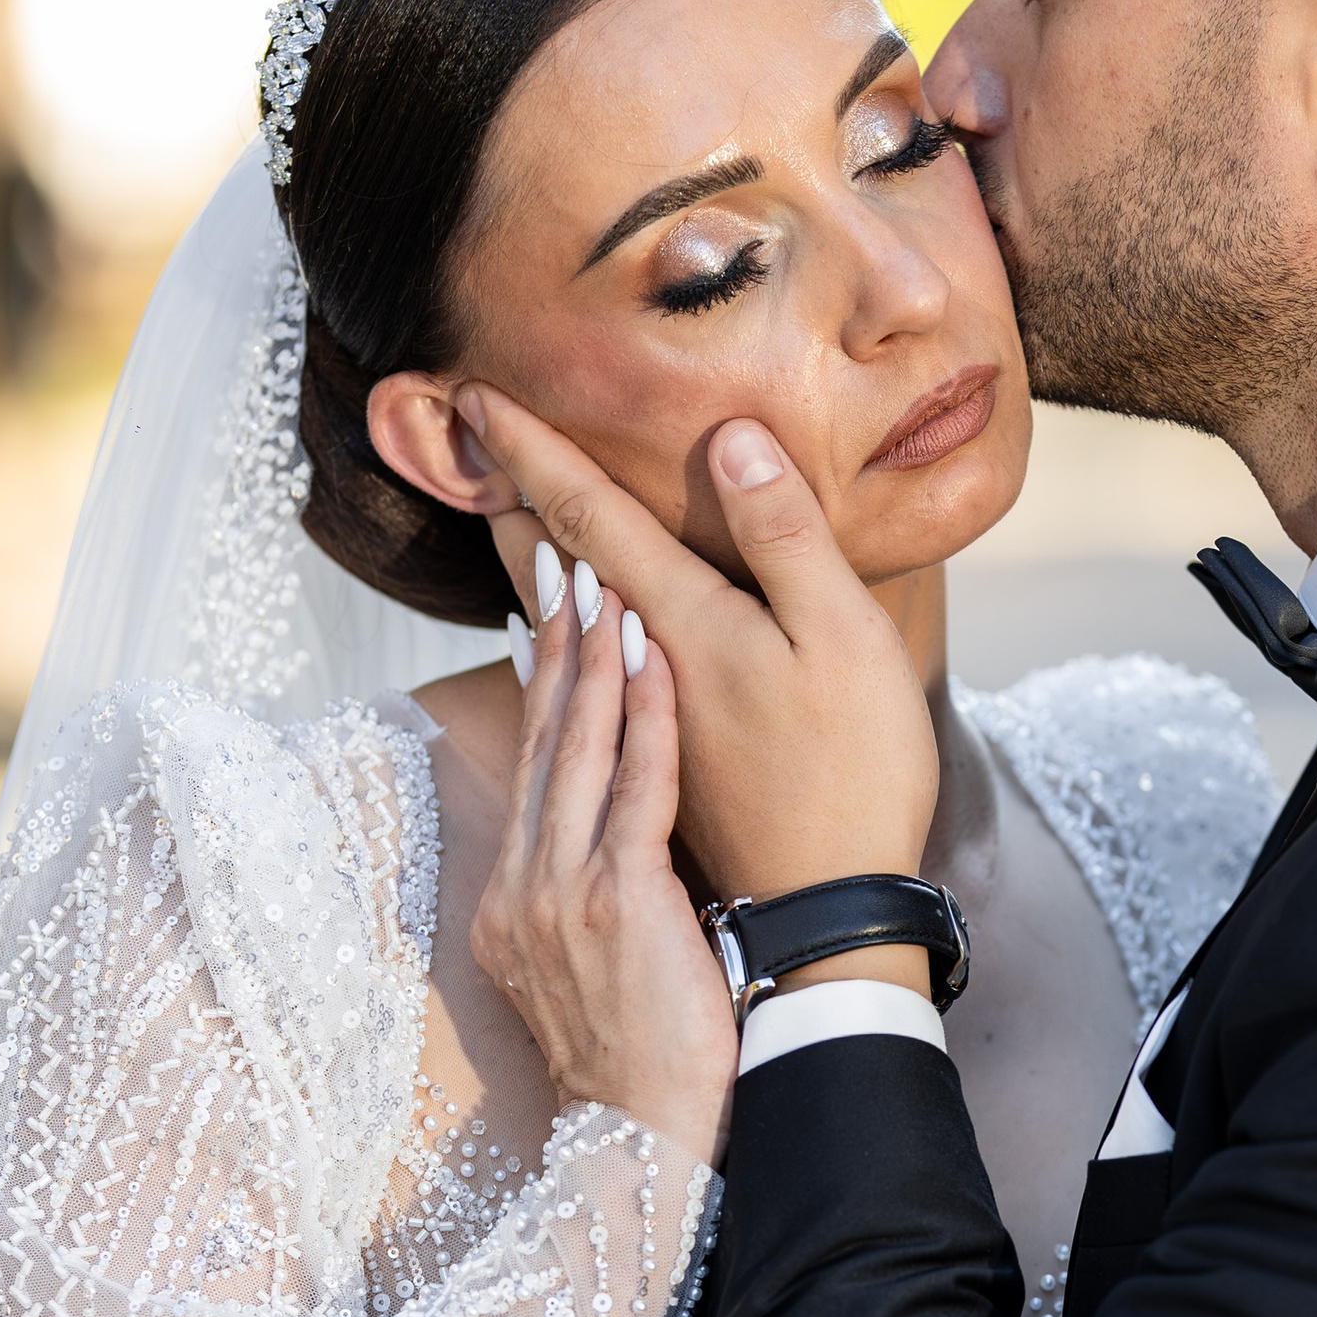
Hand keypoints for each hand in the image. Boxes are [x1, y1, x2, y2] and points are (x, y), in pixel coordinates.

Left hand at [454, 390, 939, 907]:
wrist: (830, 921)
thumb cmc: (855, 774)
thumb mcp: (842, 638)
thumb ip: (785, 538)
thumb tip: (729, 439)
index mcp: (679, 629)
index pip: (587, 519)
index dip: (532, 452)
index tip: (473, 394)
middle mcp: (640, 679)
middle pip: (556, 576)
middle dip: (511, 503)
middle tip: (461, 443)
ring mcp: (645, 729)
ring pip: (562, 636)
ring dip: (531, 573)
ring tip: (504, 526)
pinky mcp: (662, 771)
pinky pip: (582, 692)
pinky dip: (562, 652)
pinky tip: (559, 660)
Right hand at [471, 568, 735, 1163]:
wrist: (645, 1143)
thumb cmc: (643, 1065)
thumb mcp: (591, 975)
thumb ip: (590, 905)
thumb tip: (613, 850)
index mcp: (515, 904)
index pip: (530, 771)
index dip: (540, 689)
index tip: (543, 617)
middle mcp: (524, 888)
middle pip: (542, 743)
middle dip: (557, 647)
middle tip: (567, 562)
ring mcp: (562, 894)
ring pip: (580, 751)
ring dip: (597, 659)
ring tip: (610, 582)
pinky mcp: (617, 902)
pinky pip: (633, 789)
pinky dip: (646, 717)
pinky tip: (658, 660)